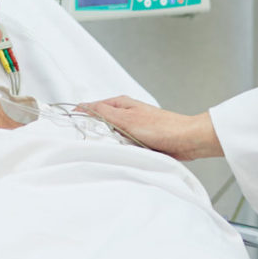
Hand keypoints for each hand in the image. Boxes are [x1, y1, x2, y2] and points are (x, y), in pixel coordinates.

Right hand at [76, 96, 221, 160]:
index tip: (71, 126)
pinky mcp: (140, 140)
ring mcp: (133, 127)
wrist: (186, 140)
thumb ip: (104, 113)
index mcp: (121, 104)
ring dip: (111, 143)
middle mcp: (126, 114)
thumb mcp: (126, 119)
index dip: (81, 115)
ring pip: (112, 136)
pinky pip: (124, 146)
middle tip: (91, 142)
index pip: (93, 107)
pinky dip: (122, 150)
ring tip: (111, 149)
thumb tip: (84, 107)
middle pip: (101, 123)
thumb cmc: (162, 128)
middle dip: (96, 132)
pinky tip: (123, 154)